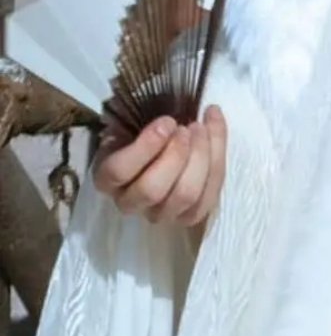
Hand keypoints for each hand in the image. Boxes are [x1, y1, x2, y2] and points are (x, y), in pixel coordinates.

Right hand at [93, 107, 227, 225]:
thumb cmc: (142, 132)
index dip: (145, 147)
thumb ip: (139, 121)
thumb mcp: (130, 123)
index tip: (167, 121)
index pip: (119, 172)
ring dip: (200, 157)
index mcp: (108, 178)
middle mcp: (130, 203)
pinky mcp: (189, 216)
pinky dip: (218, 159)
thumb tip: (165, 119)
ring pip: (185, 196)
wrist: (161, 145)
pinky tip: (215, 127)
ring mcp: (160, 214)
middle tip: (187, 127)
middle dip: (176, 154)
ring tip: (202, 127)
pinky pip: (208, 197)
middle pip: (153, 190)